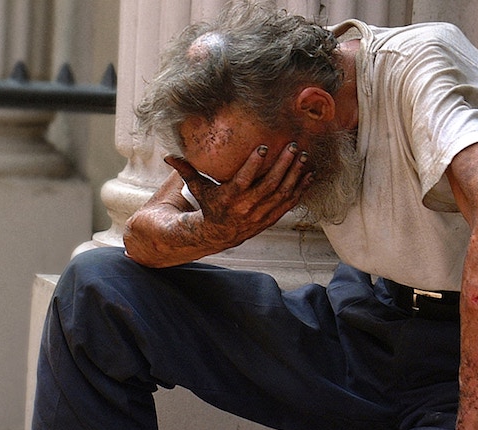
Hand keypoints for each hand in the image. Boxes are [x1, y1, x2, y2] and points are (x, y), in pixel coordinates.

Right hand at [164, 142, 312, 249]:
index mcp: (229, 198)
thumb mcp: (197, 188)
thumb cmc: (208, 205)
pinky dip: (301, 189)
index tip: (263, 147)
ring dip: (295, 175)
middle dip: (284, 165)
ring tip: (305, 157)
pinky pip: (289, 203)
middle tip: (294, 146)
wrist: (217, 234)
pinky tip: (309, 175)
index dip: (254, 164)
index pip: (243, 180)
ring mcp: (261, 214)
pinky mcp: (271, 218)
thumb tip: (168, 155)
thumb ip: (186, 170)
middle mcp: (247, 208)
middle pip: (269, 185)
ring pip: (282, 194)